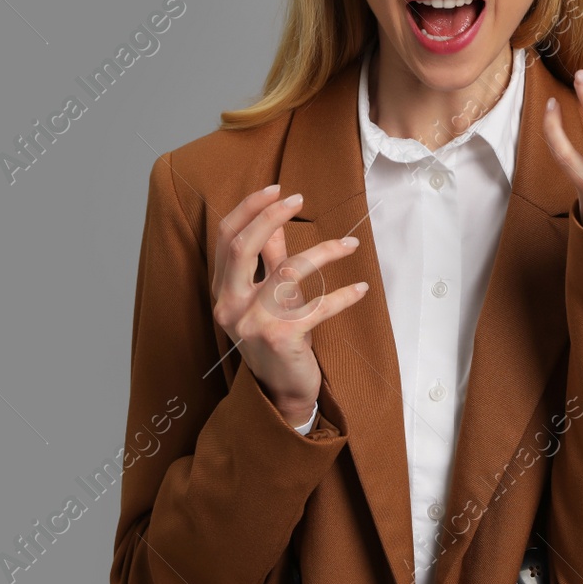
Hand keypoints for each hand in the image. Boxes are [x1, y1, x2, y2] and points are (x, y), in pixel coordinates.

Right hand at [211, 185, 368, 423]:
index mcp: (222, 291)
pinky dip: (344, 295)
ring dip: (325, 251)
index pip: (227, 239)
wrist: (281, 393)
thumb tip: (276, 222)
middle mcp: (229, 306)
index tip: (277, 190)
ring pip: (288, 270)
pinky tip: (360, 288)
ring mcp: (253, 323)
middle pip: (243, 246)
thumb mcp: (265, 298)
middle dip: (271, 216)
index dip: (250, 209)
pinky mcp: (282, 338)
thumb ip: (268, 261)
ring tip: (350, 244)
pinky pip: (318, 306)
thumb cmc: (274, 339)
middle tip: (298, 198)